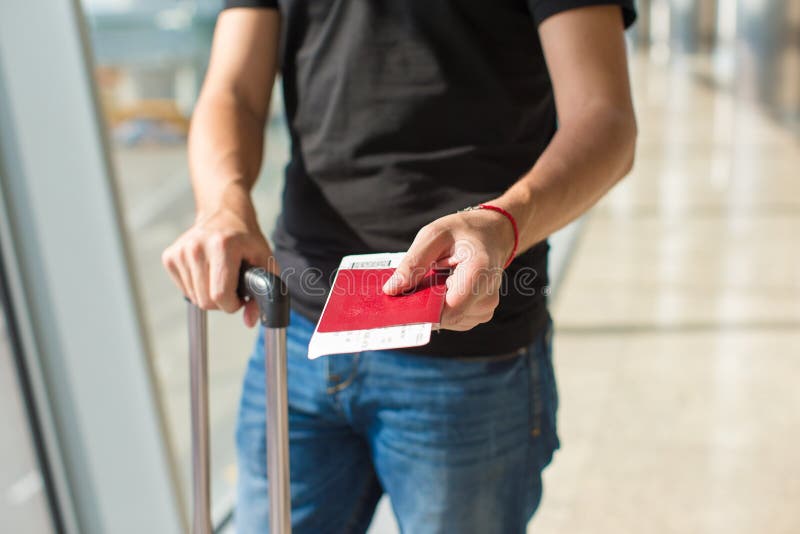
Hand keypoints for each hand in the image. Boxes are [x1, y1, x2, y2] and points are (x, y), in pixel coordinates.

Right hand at [162, 201, 275, 326]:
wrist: (224, 214)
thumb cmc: (246, 239)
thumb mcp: (264, 261)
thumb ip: (264, 291)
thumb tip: (250, 321)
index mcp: (222, 246)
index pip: (220, 295)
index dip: (232, 304)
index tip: (240, 297)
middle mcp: (197, 247)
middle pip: (205, 301)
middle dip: (222, 302)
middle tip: (231, 285)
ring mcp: (180, 251)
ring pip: (194, 298)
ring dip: (209, 295)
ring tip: (219, 276)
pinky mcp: (170, 257)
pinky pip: (184, 290)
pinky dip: (197, 288)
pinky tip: (206, 272)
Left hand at [383, 208, 515, 330]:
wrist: (490, 235)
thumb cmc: (462, 233)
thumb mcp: (434, 235)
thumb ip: (413, 262)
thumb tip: (391, 290)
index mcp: (479, 271)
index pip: (449, 308)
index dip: (423, 311)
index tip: (400, 305)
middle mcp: (487, 295)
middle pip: (445, 316)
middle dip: (423, 305)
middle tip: (413, 285)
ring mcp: (485, 308)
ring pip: (447, 321)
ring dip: (432, 305)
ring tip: (434, 280)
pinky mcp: (480, 315)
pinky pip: (452, 320)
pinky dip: (441, 307)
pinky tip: (442, 288)